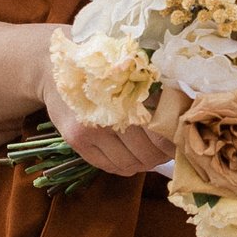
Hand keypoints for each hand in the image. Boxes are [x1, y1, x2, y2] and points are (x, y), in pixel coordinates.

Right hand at [28, 25, 175, 180]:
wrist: (55, 69)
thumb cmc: (100, 70)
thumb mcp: (129, 75)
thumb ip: (153, 95)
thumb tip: (181, 120)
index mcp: (127, 96)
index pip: (160, 135)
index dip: (173, 144)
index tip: (179, 141)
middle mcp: (108, 116)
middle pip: (147, 154)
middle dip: (160, 155)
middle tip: (165, 149)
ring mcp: (90, 131)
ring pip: (129, 164)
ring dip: (143, 163)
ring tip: (147, 153)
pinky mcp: (76, 142)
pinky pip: (109, 167)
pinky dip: (123, 166)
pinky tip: (128, 156)